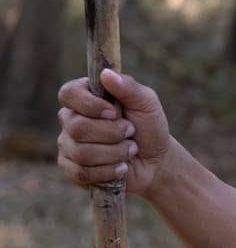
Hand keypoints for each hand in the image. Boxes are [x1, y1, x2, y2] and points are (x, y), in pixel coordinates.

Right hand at [57, 68, 170, 198]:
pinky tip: (121, 167)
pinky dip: (108, 171)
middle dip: (112, 133)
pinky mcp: (71, 168)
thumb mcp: (146, 102)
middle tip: (130, 132)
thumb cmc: (149, 126)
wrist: (155, 160)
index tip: (114, 112)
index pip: (68, 94)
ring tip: (130, 150)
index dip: (89, 105)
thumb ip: (128, 87)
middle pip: (77, 127)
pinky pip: (80, 172)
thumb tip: (106, 74)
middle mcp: (71, 119)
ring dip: (115, 153)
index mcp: (86, 96)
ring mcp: (68, 144)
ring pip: (81, 152)